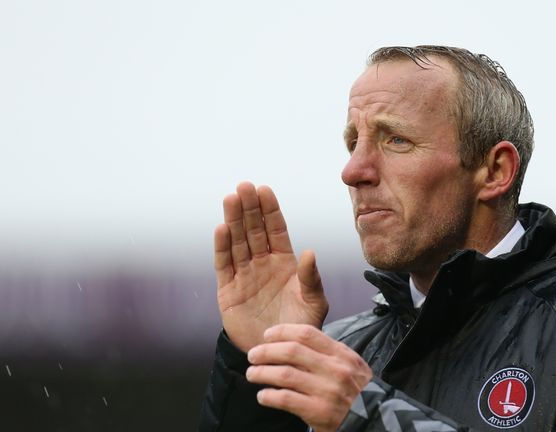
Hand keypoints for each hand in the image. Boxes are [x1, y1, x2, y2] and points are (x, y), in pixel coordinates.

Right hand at [214, 182, 328, 351]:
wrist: (277, 354)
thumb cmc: (299, 325)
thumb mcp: (314, 303)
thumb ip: (311, 278)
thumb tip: (309, 252)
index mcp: (284, 262)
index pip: (275, 230)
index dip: (270, 210)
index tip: (264, 189)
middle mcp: (262, 264)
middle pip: (254, 230)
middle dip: (250, 208)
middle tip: (244, 186)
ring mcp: (244, 275)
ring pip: (238, 242)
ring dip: (234, 220)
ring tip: (231, 198)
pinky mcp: (228, 290)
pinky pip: (224, 264)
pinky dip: (222, 247)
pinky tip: (221, 228)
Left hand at [246, 324, 372, 431]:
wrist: (373, 418)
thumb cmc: (357, 390)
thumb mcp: (351, 363)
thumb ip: (327, 352)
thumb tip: (294, 341)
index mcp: (340, 354)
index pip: (307, 333)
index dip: (282, 332)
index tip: (267, 335)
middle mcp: (333, 370)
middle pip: (291, 351)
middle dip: (266, 351)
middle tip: (253, 355)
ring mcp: (326, 391)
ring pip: (284, 374)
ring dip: (262, 373)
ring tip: (253, 374)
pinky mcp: (318, 412)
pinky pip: (285, 399)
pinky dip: (269, 396)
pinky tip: (263, 395)